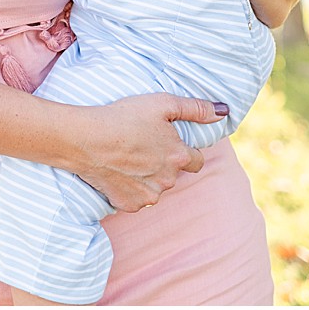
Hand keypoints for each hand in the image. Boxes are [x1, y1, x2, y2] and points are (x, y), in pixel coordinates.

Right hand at [68, 94, 227, 212]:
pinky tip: (117, 171)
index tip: (166, 142)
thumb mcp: (162, 103)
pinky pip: (135, 199)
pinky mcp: (128, 205)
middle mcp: (167, 181)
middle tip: (140, 145)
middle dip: (162, 163)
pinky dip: (129, 188)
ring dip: (147, 177)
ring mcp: (148, 196)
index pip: (196, 161)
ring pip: (155, 188)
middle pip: (173, 175)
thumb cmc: (123, 117)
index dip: (183, 151)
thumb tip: (223, 112)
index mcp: (179, 157)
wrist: (85, 139)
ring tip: (126, 158)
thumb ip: (196, 109)